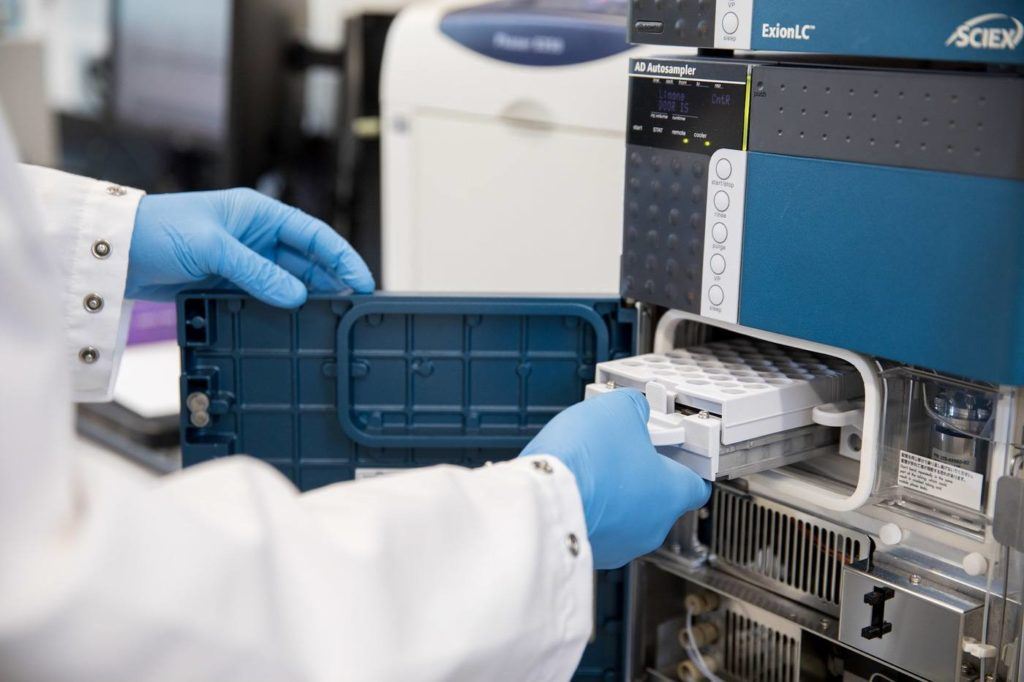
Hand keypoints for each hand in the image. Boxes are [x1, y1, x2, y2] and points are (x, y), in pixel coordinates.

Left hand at [126, 188, 373, 306]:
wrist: (117, 252)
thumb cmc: (159, 230)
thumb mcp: (213, 248)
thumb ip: (257, 272)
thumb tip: (297, 296)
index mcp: (258, 213)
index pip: (314, 234)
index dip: (342, 257)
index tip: (363, 281)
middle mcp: (255, 235)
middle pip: (307, 260)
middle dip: (332, 281)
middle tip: (353, 308)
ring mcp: (242, 260)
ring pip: (288, 281)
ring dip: (307, 298)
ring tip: (330, 319)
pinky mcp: (226, 282)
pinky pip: (264, 296)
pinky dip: (280, 308)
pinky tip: (292, 324)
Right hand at [520, 389, 709, 568]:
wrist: (542, 498)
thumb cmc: (585, 461)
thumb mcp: (617, 409)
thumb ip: (634, 408)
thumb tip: (633, 409)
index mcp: (671, 493)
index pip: (697, 484)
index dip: (686, 463)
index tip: (675, 450)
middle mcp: (652, 528)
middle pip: (658, 498)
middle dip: (641, 474)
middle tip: (622, 451)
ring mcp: (621, 545)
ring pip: (627, 516)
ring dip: (614, 494)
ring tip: (592, 469)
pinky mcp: (591, 553)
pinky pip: (598, 527)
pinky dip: (590, 509)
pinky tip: (575, 489)